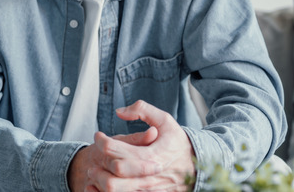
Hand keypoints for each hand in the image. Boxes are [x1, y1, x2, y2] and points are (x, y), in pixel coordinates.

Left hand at [69, 100, 195, 191]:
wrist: (197, 167)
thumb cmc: (177, 142)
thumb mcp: (165, 120)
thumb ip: (142, 110)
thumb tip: (119, 112)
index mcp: (152, 157)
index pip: (118, 153)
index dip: (102, 142)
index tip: (98, 135)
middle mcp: (149, 177)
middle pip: (114, 180)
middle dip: (98, 167)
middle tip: (95, 155)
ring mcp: (148, 190)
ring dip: (100, 182)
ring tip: (96, 170)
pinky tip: (101, 183)